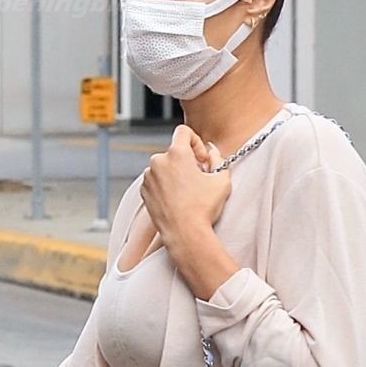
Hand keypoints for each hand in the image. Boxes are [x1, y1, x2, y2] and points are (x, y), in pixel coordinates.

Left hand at [141, 126, 230, 247]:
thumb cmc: (204, 209)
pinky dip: (165, 185)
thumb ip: (218, 159)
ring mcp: (148, 177)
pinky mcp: (144, 191)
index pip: (183, 132)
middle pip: (174, 151)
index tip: (202, 159)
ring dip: (175, 174)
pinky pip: (155, 181)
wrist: (185, 234)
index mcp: (176, 153)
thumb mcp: (221, 180)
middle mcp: (158, 161)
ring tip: (187, 192)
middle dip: (186, 161)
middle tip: (198, 178)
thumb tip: (212, 152)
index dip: (196, 142)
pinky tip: (177, 200)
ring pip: (164, 167)